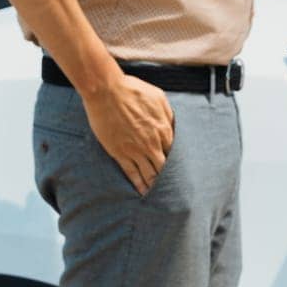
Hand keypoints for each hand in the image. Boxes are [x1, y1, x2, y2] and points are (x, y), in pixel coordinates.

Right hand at [83, 74, 174, 194]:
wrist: (107, 91)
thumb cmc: (133, 90)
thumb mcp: (159, 97)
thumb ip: (168, 114)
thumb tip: (173, 124)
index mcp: (164, 129)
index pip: (174, 152)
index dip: (176, 161)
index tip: (179, 169)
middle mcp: (152, 143)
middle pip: (163, 166)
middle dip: (168, 178)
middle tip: (174, 189)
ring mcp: (135, 150)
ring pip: (149, 173)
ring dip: (154, 184)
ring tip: (160, 195)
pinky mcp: (119, 153)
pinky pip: (131, 173)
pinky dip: (138, 184)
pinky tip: (142, 191)